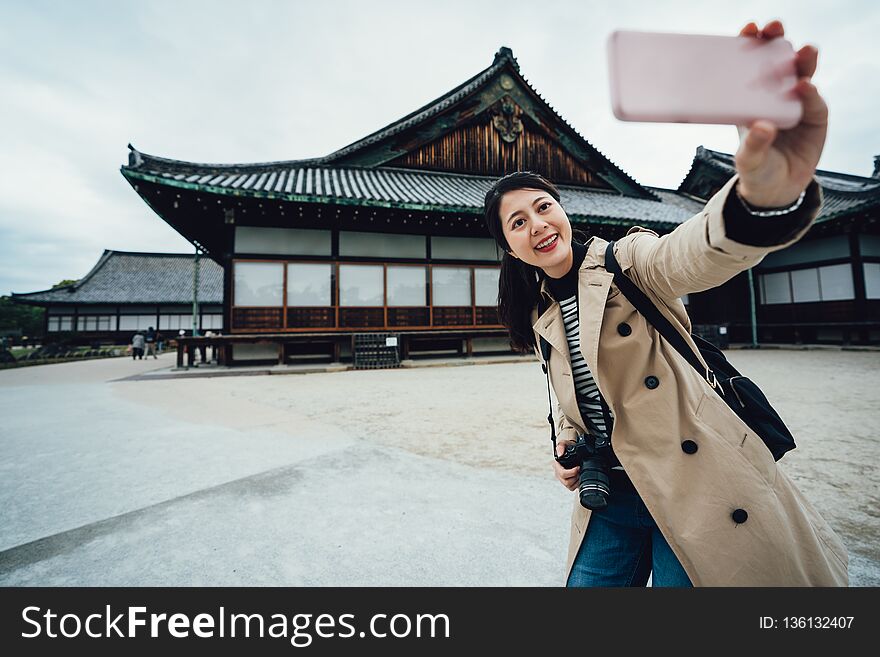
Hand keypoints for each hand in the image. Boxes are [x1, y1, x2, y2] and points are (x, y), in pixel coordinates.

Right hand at [553, 441, 579, 490]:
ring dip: (576, 480)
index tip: (578, 467)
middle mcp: (558, 473)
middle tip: (580, 470)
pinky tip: (578, 476)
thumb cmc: (568, 448)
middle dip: (575, 476)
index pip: (562, 473)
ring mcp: (562, 479)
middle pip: (566, 482)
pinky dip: (577, 483)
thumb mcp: (565, 443)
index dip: (572, 472)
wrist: (572, 451)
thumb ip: (561, 446)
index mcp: (556, 465)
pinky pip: (572, 487)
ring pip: (569, 485)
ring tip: (579, 472)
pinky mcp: (567, 483)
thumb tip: (560, 454)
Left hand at [734, 20, 827, 206]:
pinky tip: (805, 87)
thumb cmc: (756, 169)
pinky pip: (815, 102)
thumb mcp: (747, 160)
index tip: (748, 30)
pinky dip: (811, 94)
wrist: (778, 191)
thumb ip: (752, 145)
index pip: (750, 67)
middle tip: (774, 28)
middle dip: (777, 43)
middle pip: (778, 63)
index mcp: (751, 101)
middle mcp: (775, 97)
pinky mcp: (815, 117)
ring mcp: (797, 105)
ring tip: (802, 52)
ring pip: (801, 75)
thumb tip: (762, 126)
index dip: (751, 46)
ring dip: (802, 61)